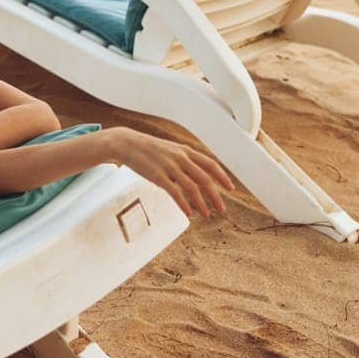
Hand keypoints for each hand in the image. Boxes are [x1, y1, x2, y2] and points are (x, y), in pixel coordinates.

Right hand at [104, 128, 234, 217]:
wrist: (127, 143)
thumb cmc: (149, 148)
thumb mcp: (171, 149)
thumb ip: (185, 159)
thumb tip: (197, 174)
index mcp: (186, 151)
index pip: (210, 164)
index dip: (222, 177)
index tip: (230, 188)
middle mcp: (181, 158)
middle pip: (205, 178)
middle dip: (216, 195)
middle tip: (222, 209)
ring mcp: (170, 167)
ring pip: (192, 187)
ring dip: (202, 203)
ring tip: (206, 214)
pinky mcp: (158, 176)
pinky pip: (175, 192)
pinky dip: (184, 204)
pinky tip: (188, 212)